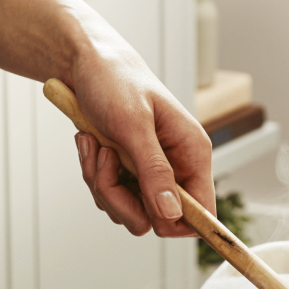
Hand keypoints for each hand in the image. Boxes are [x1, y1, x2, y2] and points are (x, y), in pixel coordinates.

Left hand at [0, 0, 214, 236]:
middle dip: (122, 198)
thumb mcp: (133, 125)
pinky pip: (110, 196)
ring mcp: (149, 173)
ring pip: (128, 210)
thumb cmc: (115, 82)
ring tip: (96, 146)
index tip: (151, 218)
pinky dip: (94, 174)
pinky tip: (91, 145)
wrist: (86, 65)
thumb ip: (154, 170)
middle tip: (107, 164)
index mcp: (192, 153)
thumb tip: (172, 212)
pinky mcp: (126, 173)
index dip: (179, 224)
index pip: (202, 210)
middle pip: (157, 219)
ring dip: (102, 184)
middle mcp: (175, 167)